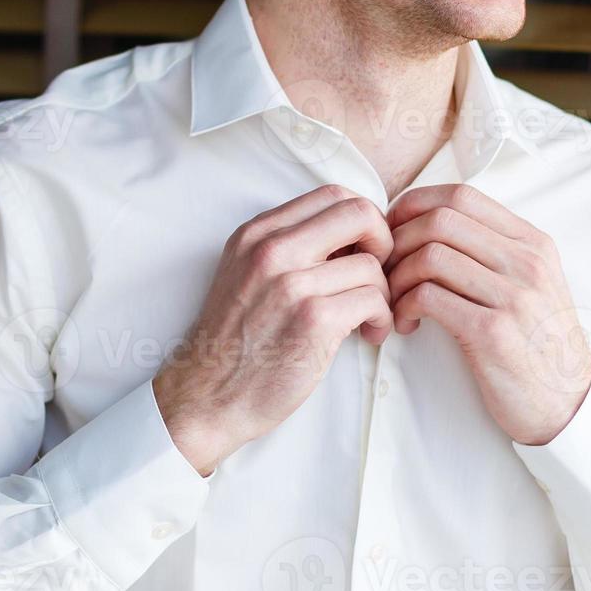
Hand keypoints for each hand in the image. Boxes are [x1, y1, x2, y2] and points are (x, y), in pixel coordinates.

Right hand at [154, 185, 393, 474]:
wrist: (207, 396)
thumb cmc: (235, 342)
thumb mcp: (246, 275)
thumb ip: (290, 248)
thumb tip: (353, 239)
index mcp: (257, 233)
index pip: (333, 194)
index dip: (362, 222)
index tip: (361, 254)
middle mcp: (272, 250)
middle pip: (359, 213)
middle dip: (383, 244)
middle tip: (377, 277)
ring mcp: (291, 284)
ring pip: (372, 265)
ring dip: (383, 294)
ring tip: (368, 319)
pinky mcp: (312, 320)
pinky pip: (373, 300)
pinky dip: (381, 318)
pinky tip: (367, 334)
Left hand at [384, 185, 590, 445]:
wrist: (567, 403)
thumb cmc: (538, 346)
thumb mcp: (531, 286)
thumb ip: (494, 253)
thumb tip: (433, 226)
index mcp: (533, 244)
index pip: (461, 195)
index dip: (414, 205)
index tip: (394, 230)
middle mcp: (527, 263)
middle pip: (440, 221)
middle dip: (398, 241)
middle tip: (385, 270)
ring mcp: (513, 296)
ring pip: (430, 256)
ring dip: (397, 277)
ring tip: (394, 301)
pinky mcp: (493, 332)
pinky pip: (429, 297)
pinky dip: (404, 306)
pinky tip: (407, 324)